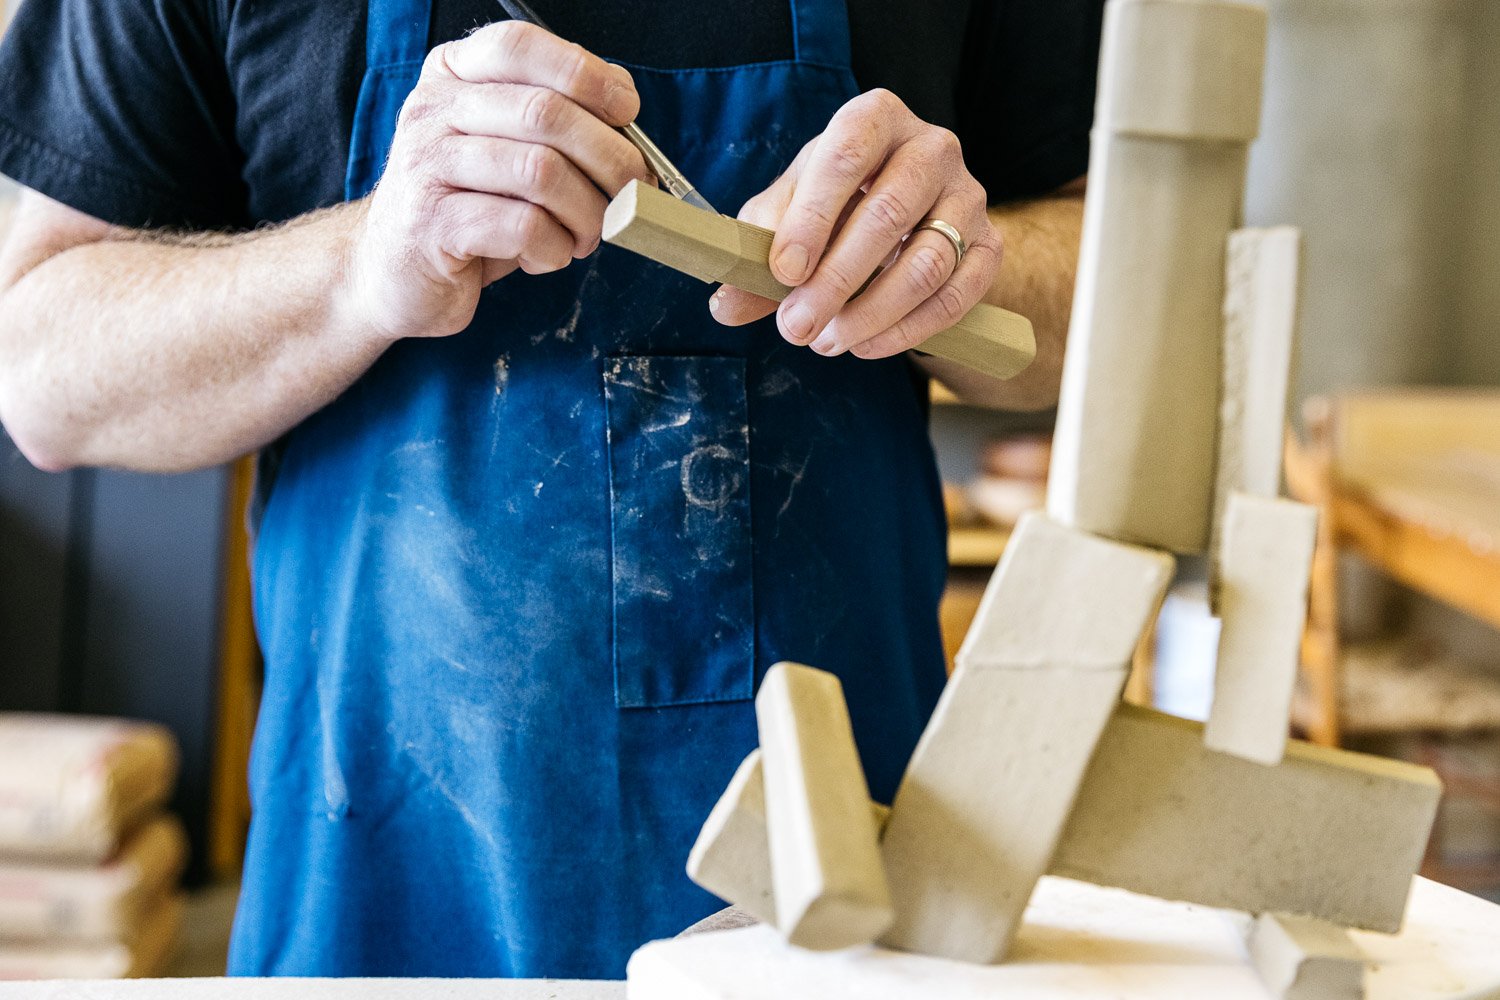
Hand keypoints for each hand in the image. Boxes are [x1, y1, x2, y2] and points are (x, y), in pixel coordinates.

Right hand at [344, 21, 651, 341]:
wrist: (390, 272)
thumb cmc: (467, 209)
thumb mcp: (507, 151)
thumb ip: (554, 124)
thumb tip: (627, 122)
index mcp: (452, 76)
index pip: (520, 47)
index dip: (586, 73)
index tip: (626, 111)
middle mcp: (432, 110)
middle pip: (545, 112)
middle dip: (609, 157)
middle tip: (632, 191)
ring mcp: (426, 165)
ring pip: (541, 172)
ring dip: (586, 212)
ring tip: (587, 235)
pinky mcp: (432, 224)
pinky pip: (523, 226)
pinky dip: (555, 248)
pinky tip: (547, 256)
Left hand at [710, 90, 1002, 361]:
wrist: (905, 218)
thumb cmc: (835, 205)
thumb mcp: (787, 214)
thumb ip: (756, 255)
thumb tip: (725, 306)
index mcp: (875, 118)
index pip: (847, 156)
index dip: (813, 217)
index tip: (783, 272)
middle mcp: (931, 147)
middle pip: (889, 214)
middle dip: (836, 280)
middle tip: (795, 328)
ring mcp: (968, 196)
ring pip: (928, 262)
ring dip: (871, 313)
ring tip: (826, 342)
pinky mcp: (990, 246)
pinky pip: (956, 296)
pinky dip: (908, 330)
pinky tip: (866, 345)